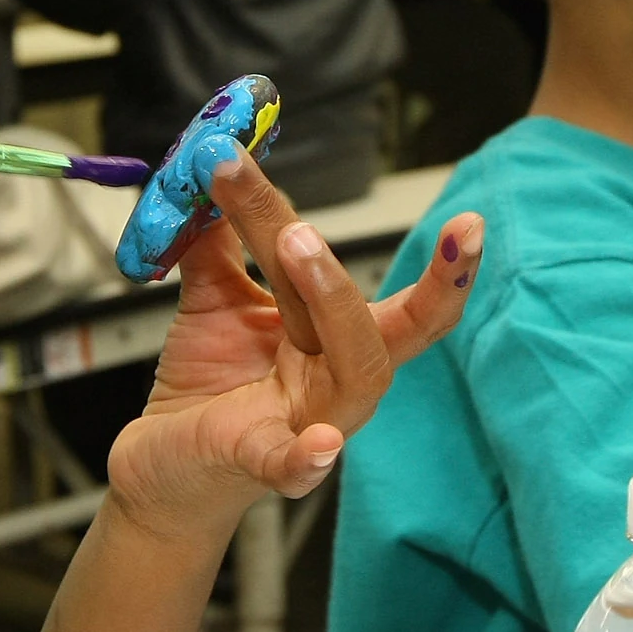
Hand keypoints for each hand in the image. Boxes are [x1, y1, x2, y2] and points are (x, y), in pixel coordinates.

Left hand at [106, 150, 479, 546]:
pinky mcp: (259, 463)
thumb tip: (217, 166)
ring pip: (354, 373)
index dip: (448, 268)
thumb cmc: (206, 384)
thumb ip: (220, 237)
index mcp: (337, 340)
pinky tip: (320, 442)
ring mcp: (308, 424)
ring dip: (332, 303)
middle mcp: (338, 382)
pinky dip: (307, 458)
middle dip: (350, 274)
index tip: (472, 219)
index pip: (401, 301)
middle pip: (373, 328)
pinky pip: (293, 465)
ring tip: (295, 245)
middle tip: (302, 225)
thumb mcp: (215, 299)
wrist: (160, 464)